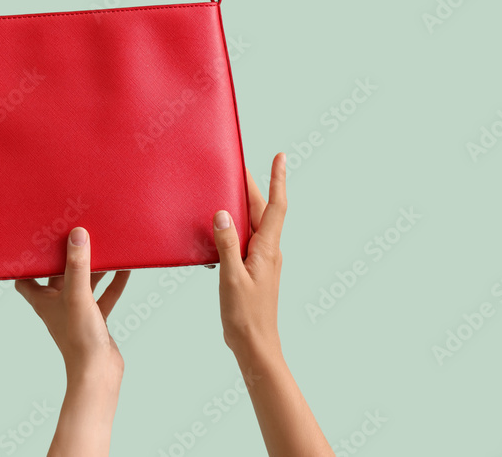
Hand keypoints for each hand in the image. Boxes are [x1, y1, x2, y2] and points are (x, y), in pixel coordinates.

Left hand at [14, 228, 129, 380]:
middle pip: (58, 274)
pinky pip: (104, 295)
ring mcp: (77, 312)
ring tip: (104, 245)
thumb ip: (77, 266)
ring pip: (84, 283)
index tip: (32, 240)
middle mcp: (57, 304)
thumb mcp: (77, 296)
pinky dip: (113, 282)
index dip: (25, 260)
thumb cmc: (79, 339)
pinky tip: (125, 268)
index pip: (24, 277)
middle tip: (74, 232)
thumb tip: (77, 235)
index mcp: (43, 299)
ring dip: (93, 267)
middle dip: (66, 256)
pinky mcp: (95, 319)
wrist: (98, 374)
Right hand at [212, 153, 286, 360]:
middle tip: (239, 166)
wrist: (255, 345)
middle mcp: (269, 251)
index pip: (276, 206)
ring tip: (229, 189)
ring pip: (254, 224)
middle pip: (264, 210)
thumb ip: (227, 244)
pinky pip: (245, 239)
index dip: (278, 180)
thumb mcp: (231, 277)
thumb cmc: (245, 316)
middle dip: (255, 186)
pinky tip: (221, 229)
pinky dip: (235, 227)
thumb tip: (223, 214)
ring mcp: (262, 260)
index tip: (280, 157)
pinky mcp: (252, 270)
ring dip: (244, 205)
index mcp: (267, 249)